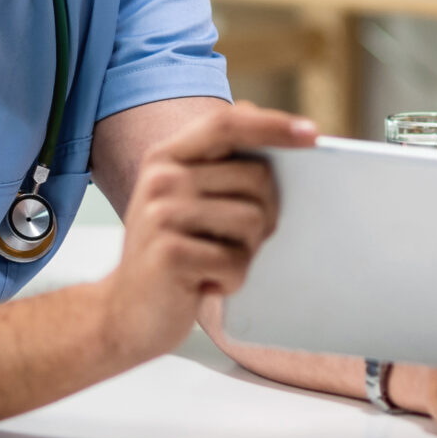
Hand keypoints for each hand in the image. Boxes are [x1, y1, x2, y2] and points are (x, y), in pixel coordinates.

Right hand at [100, 103, 315, 362]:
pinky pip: (236, 262)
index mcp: (167, 157)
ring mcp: (161, 215)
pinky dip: (231, 280)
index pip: (227, 124)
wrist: (123, 313)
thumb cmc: (174, 254)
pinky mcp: (169, 255)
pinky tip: (204, 285)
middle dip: (264, 215)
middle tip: (234, 242)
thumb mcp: (188, 202)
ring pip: (253, 220)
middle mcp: (161, 178)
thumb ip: (224, 168)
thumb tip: (291, 136)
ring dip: (245, 252)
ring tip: (213, 263)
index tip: (313, 134)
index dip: (272, 125)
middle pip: (256, 178)